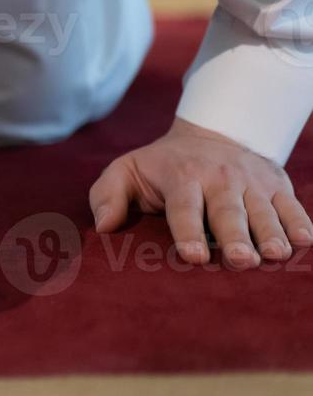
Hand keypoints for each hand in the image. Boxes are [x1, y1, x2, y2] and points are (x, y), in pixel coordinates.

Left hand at [90, 118, 312, 268]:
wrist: (211, 135)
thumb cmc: (161, 167)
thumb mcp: (127, 171)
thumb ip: (108, 195)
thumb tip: (103, 226)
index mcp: (182, 176)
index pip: (184, 207)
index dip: (188, 231)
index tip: (192, 256)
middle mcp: (220, 178)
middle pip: (228, 212)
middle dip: (234, 237)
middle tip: (239, 260)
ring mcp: (252, 181)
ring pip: (263, 211)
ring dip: (271, 233)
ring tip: (275, 255)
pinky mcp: (277, 185)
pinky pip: (292, 205)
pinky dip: (300, 222)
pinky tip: (305, 241)